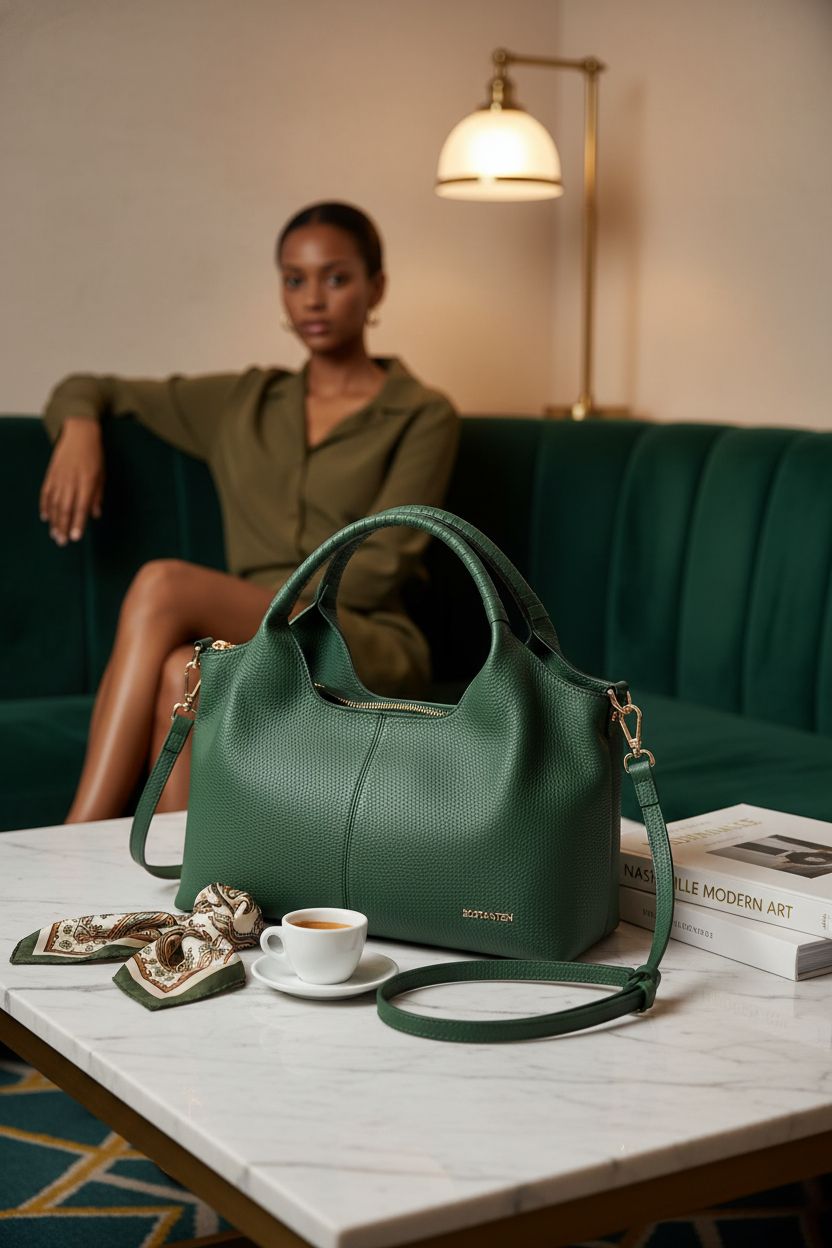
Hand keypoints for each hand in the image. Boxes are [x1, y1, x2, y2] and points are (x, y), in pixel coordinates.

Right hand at [39, 419, 104, 545]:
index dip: (78, 523)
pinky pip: (46, 493)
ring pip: (54, 503)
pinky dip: (45, 506)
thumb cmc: (95, 455)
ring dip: (54, 520)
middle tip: (63, 542)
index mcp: (87, 482)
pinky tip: (46, 517)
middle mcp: (71, 481)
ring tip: (55, 534)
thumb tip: (95, 514)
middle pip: (65, 509)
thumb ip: (98, 495)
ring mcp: (59, 477)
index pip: (81, 507)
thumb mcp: (102, 475)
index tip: (76, 537)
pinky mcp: (51, 474)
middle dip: (63, 527)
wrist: (79, 433)